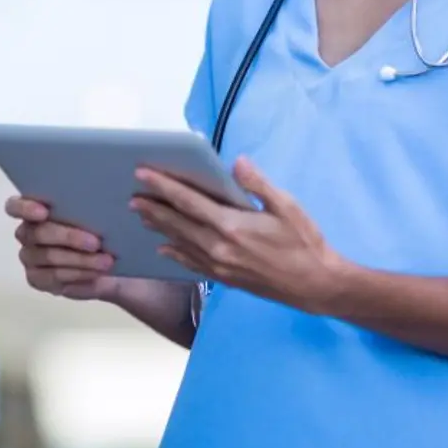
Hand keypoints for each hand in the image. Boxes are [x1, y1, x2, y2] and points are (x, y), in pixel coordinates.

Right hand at [5, 196, 120, 300]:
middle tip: (96, 242)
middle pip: (37, 233)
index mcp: (34, 207)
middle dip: (68, 237)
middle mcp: (27, 232)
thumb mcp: (102, 212)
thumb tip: (109, 202)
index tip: (44, 212)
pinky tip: (96, 274)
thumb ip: (97, 204)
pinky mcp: (37, 279)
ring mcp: (30, 257)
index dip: (25, 208)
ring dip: (80, 260)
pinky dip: (78, 275)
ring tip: (106, 261)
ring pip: (49, 257)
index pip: (15, 206)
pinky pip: (54, 278)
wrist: (111, 259)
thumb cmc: (101, 227)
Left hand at [131, 156, 343, 311]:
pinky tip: (165, 248)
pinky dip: (175, 253)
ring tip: (141, 216)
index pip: (188, 202)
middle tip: (132, 196)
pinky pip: (192, 263)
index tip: (143, 174)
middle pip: (177, 224)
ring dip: (160, 228)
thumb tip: (236, 162)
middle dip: (153, 208)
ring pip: (181, 243)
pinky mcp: (224, 278)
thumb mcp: (286, 206)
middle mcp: (218, 248)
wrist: (315, 285)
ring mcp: (219, 266)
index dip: (163, 186)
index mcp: (231, 226)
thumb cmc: (304, 242)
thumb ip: (258, 184)